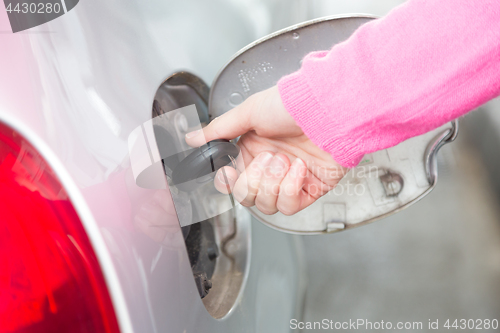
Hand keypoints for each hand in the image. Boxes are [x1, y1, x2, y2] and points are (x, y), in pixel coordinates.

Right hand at [185, 86, 346, 214]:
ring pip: (266, 205)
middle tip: (268, 157)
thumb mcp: (248, 112)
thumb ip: (218, 130)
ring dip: (272, 182)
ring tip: (285, 160)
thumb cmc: (292, 104)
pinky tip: (299, 168)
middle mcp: (268, 167)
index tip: (230, 172)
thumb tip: (191, 138)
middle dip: (254, 179)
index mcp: (251, 149)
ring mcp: (288, 180)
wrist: (329, 109)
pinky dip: (290, 188)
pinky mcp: (309, 190)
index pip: (230, 181)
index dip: (227, 182)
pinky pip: (289, 206)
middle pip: (246, 197)